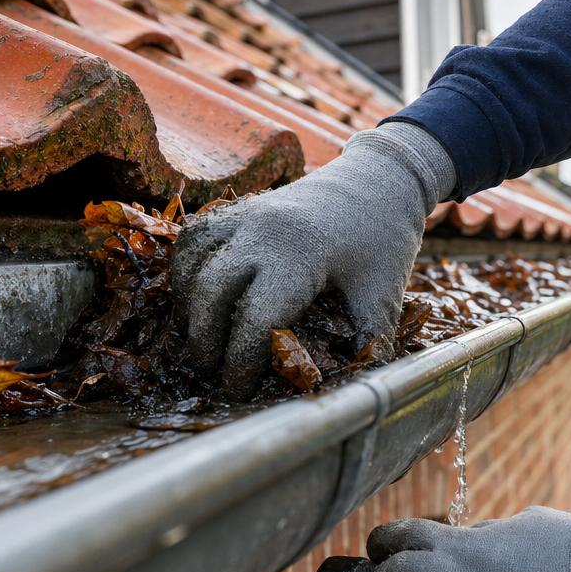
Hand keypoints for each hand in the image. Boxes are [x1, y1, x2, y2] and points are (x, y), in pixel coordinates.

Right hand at [171, 122, 454, 399]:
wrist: (378, 178)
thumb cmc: (384, 240)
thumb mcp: (382, 295)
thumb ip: (367, 345)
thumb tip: (354, 393)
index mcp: (301, 255)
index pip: (256, 318)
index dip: (241, 362)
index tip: (240, 391)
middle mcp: (263, 231)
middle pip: (211, 292)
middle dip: (205, 340)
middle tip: (212, 373)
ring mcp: (245, 214)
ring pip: (193, 263)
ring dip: (189, 307)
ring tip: (201, 343)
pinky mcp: (238, 208)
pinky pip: (194, 239)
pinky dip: (186, 272)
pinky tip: (197, 301)